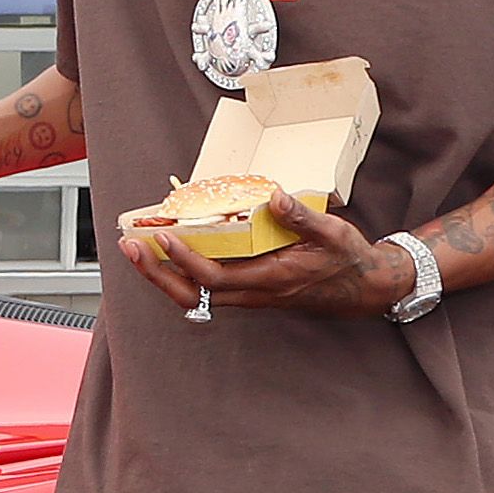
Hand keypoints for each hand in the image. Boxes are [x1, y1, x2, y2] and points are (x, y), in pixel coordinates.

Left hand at [117, 194, 405, 319]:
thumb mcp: (333, 233)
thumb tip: (273, 196)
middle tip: (130, 247)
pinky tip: (168, 253)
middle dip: (157, 273)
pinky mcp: (248, 292)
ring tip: (138, 249)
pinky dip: (181, 274)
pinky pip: (206, 289)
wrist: (362, 290)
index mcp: (272, 280)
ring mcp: (249, 296)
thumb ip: (301, 216)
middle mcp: (255, 294)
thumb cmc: (347, 260)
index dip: (186, 259)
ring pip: (195, 296)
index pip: (216, 277)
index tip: (165, 237)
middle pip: (192, 294)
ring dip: (163, 275)